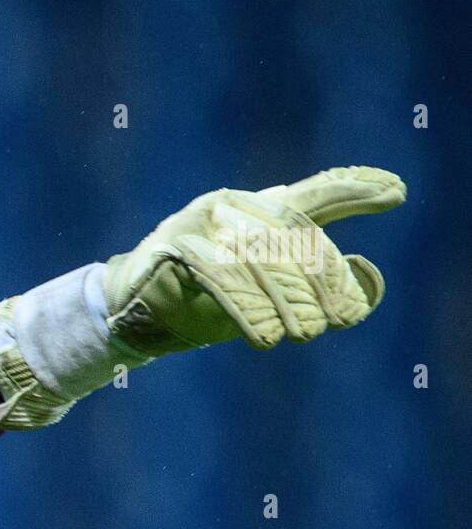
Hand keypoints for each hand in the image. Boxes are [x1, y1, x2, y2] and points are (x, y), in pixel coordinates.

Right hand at [102, 166, 405, 355]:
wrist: (132, 314)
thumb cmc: (204, 305)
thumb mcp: (265, 298)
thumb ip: (312, 288)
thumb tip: (366, 281)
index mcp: (256, 209)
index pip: (312, 197)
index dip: (354, 190)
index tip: (397, 192)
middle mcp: (231, 205)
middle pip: (293, 236)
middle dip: (320, 282)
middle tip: (333, 323)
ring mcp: (199, 221)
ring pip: (260, 257)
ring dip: (285, 302)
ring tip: (298, 337)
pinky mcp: (174, 246)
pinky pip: (221, 276)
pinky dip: (247, 311)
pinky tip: (265, 338)